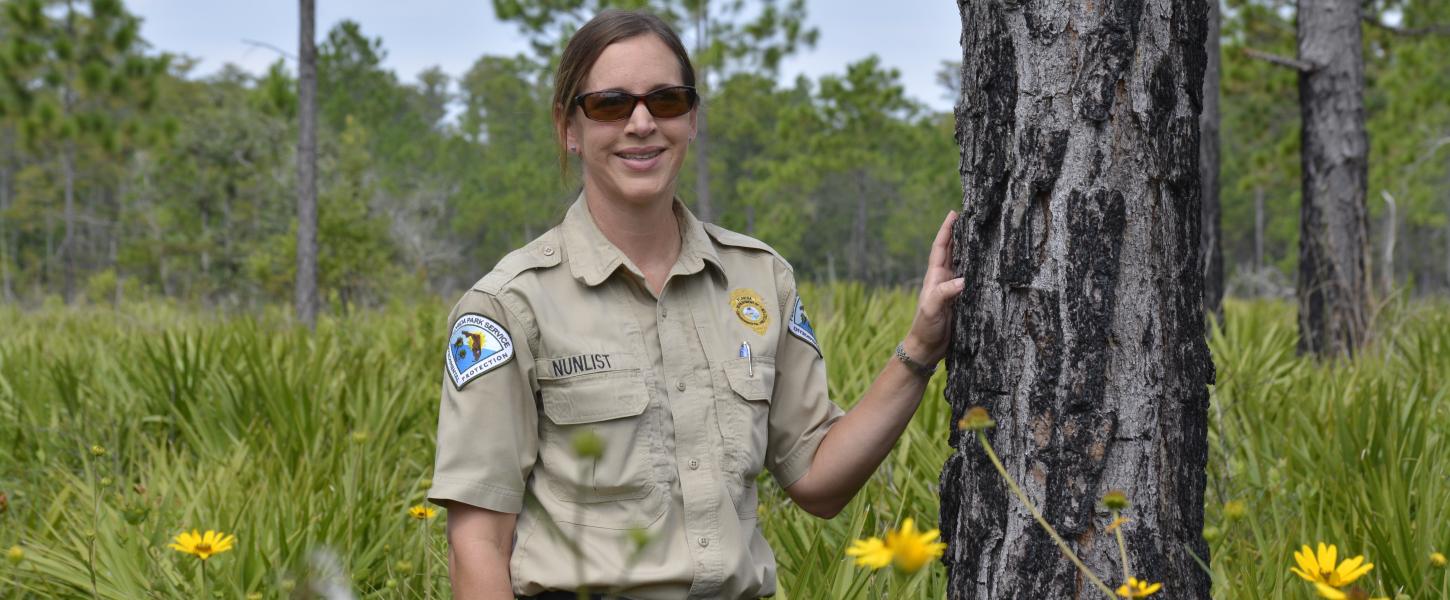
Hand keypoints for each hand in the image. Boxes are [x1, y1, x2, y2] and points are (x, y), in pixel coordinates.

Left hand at [903, 211, 965, 364]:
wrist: (927, 348)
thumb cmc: (926, 327)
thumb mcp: (932, 309)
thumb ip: (944, 294)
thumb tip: (963, 280)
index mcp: (935, 276)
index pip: (941, 248)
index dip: (946, 230)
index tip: (954, 213)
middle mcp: (943, 279)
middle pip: (952, 250)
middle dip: (959, 233)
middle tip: (970, 217)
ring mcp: (951, 288)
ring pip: (961, 262)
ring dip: (968, 248)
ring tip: (980, 233)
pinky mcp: (960, 299)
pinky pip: (970, 277)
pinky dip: (976, 268)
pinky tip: (985, 263)